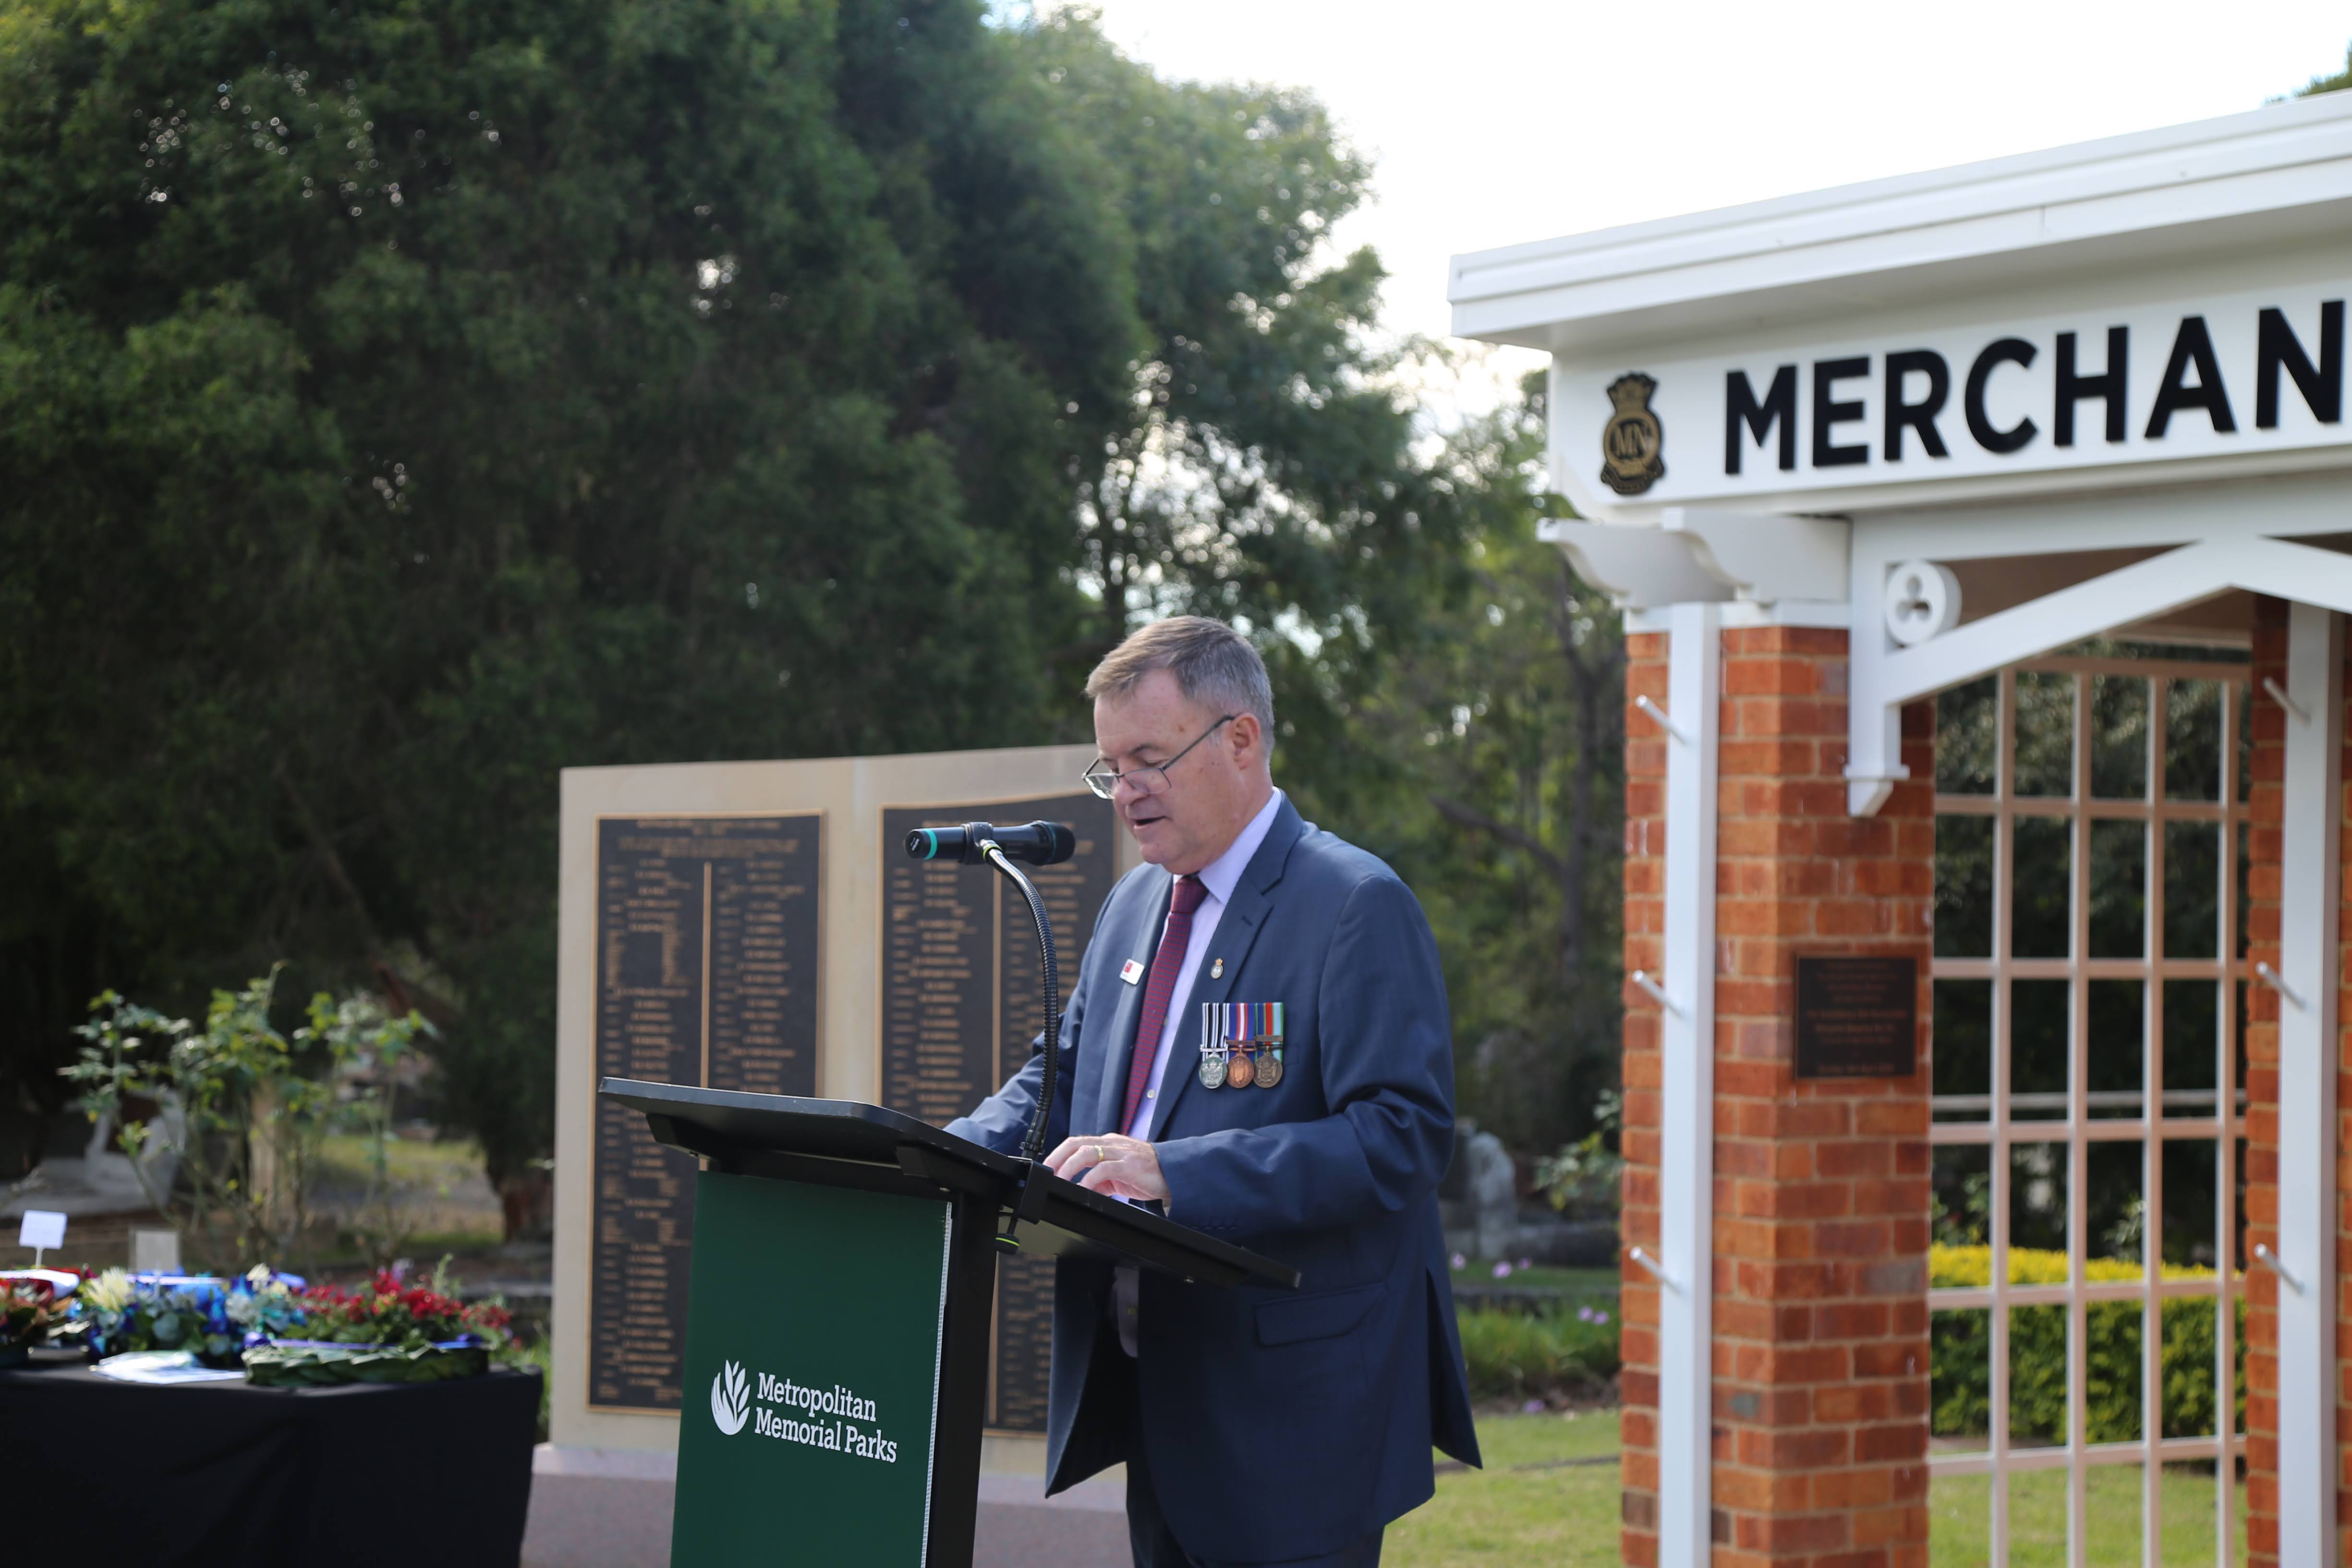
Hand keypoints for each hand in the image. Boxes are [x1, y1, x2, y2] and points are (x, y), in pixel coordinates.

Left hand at [1044, 1133, 1169, 1203]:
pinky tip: (1082, 1189)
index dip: (1058, 1153)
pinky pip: (1104, 1169)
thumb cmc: (1146, 1173)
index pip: (1077, 1142)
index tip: (1047, 1168)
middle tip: (1047, 1172)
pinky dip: (1089, 1179)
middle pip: (1076, 1143)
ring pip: (1087, 1152)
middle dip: (1058, 1157)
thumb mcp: (1118, 1175)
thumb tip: (1080, 1189)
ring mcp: (1120, 1153)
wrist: (1174, 1174)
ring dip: (1069, 1167)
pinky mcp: (1129, 1165)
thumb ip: (1100, 1180)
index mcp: (1108, 1143)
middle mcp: (1112, 1144)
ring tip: (1060, 1180)